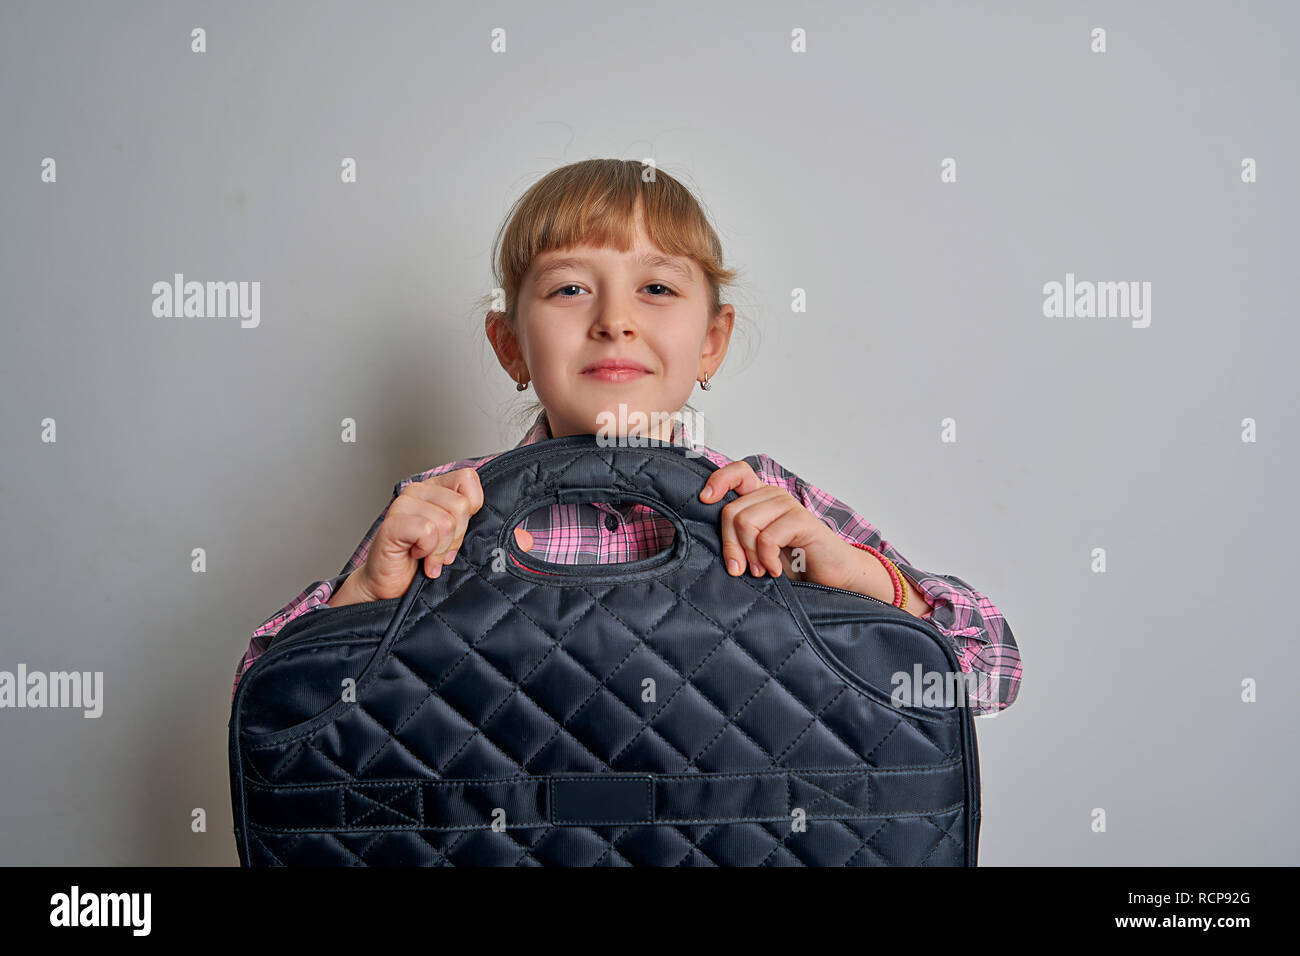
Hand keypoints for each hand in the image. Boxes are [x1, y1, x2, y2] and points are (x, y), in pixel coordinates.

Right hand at [353, 468, 484, 600]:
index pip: (468, 478)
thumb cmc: (424, 563)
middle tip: (440, 550)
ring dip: (440, 549)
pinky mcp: (391, 524)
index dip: (471, 508)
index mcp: (436, 488)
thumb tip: (515, 534)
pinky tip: (415, 554)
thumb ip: (475, 525)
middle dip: (456, 537)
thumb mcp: (457, 540)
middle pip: (460, 505)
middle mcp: (418, 491)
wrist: (393, 588)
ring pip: (446, 521)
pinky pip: (427, 531)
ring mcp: (402, 505)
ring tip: (427, 555)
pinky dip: (427, 550)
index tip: (457, 531)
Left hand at [698, 461, 855, 586]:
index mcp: (760, 497)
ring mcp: (788, 505)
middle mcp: (773, 496)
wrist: (832, 575)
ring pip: (746, 523)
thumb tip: (705, 538)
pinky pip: (767, 538)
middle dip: (730, 545)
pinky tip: (775, 570)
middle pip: (731, 511)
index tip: (705, 500)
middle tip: (739, 568)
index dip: (717, 481)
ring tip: (760, 570)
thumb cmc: (794, 561)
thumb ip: (737, 536)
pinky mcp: (801, 520)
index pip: (736, 472)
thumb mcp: (758, 547)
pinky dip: (766, 559)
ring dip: (749, 554)